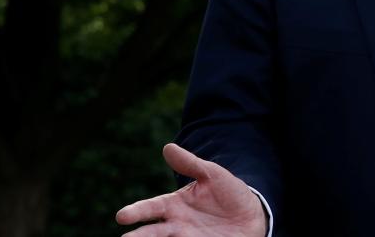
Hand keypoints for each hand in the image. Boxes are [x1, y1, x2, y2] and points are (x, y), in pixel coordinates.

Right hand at [115, 143, 266, 236]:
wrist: (252, 214)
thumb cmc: (227, 193)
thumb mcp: (212, 174)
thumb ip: (191, 164)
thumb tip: (168, 147)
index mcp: (173, 205)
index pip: (150, 208)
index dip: (136, 211)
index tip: (122, 216)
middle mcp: (176, 225)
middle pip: (153, 232)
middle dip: (140, 236)